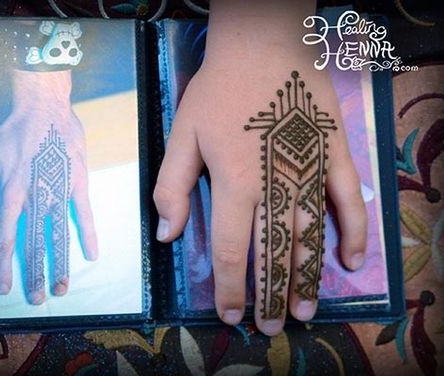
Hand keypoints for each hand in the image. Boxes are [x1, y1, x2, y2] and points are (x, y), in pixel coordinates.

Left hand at [0, 70, 97, 303]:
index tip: (5, 287)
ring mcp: (59, 193)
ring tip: (61, 288)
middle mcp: (35, 199)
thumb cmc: (12, 130)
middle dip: (34, 274)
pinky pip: (84, 214)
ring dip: (60, 264)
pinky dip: (88, 235)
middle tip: (36, 298)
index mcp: (10, 194)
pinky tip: (91, 255)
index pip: (5, 238)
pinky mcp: (78, 184)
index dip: (4, 266)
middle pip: (34, 244)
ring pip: (59, 235)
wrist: (44, 108)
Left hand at [154, 0, 366, 335]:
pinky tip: (349, 261)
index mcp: (235, 183)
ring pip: (311, 237)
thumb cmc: (219, 89)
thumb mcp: (182, 134)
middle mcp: (275, 185)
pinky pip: (350, 202)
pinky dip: (352, 233)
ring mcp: (311, 171)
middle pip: (273, 254)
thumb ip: (172, 187)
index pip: (230, 250)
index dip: (230, 288)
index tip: (232, 315)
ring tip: (303, 311)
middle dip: (269, 295)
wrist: (263, 45)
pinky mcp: (336, 155)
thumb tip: (167, 236)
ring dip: (307, 278)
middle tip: (270, 327)